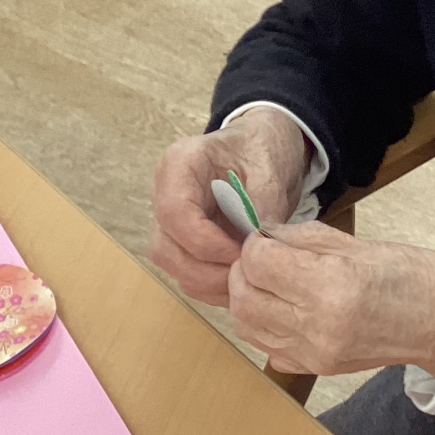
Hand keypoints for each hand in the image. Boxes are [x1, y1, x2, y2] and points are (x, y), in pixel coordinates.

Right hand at [149, 108, 308, 305]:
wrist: (261, 148)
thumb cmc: (261, 149)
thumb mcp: (270, 169)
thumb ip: (263, 206)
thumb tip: (255, 250)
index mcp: (180, 163)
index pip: (175, 213)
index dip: (206, 243)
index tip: (242, 254)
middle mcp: (164, 192)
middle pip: (165, 247)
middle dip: (206, 271)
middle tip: (247, 276)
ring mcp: (169, 220)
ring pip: (171, 265)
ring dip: (208, 283)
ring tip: (247, 280)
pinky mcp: (180, 240)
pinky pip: (185, 272)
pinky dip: (211, 286)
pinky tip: (241, 281)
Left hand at [228, 221, 434, 377]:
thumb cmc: (410, 275)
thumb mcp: (358, 243)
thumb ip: (303, 239)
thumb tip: (263, 233)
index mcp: (330, 285)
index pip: (259, 262)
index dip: (255, 244)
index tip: (267, 237)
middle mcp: (316, 325)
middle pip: (244, 297)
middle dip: (244, 271)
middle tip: (262, 257)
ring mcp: (314, 353)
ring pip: (247, 326)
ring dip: (248, 299)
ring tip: (269, 282)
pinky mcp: (315, 368)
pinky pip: (267, 348)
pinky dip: (262, 326)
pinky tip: (282, 310)